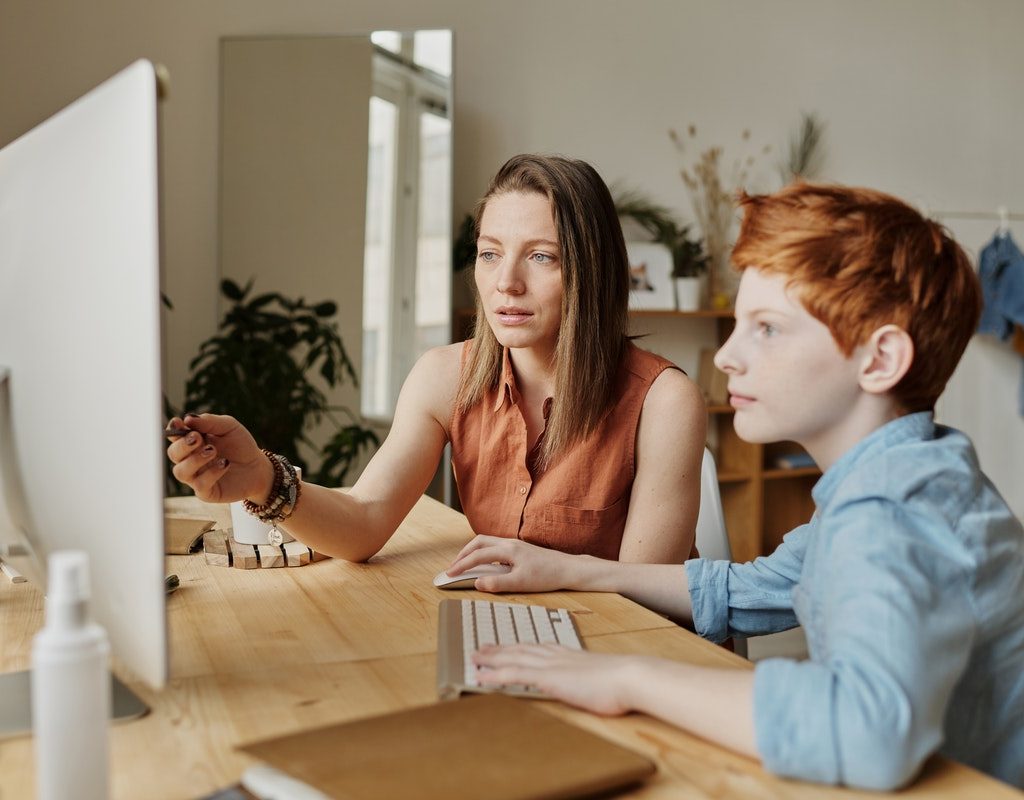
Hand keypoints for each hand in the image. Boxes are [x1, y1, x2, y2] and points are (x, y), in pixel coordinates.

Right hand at [165, 413, 272, 503]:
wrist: (258, 466)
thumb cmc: (241, 445)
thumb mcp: (229, 427)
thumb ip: (209, 421)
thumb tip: (188, 418)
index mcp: (192, 442)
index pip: (174, 436)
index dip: (173, 429)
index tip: (178, 423)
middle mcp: (190, 460)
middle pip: (173, 454)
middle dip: (182, 445)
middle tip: (198, 438)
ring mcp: (196, 477)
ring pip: (181, 472)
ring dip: (195, 460)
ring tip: (213, 451)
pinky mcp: (206, 492)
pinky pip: (200, 485)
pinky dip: (211, 473)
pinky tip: (225, 463)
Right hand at [445, 535, 580, 592]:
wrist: (568, 569)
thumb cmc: (547, 576)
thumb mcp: (521, 584)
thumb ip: (497, 583)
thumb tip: (477, 583)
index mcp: (508, 550)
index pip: (477, 555)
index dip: (461, 565)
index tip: (449, 574)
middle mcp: (510, 543)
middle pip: (479, 542)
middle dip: (463, 554)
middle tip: (453, 567)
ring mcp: (515, 544)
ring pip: (487, 542)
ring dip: (473, 551)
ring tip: (465, 564)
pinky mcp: (520, 549)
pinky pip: (495, 546)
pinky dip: (484, 552)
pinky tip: (486, 564)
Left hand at [473, 644, 636, 715]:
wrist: (628, 677)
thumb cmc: (622, 681)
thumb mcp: (603, 677)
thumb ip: (591, 678)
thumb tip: (593, 684)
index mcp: (569, 654)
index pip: (538, 648)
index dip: (520, 647)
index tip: (508, 646)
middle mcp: (556, 656)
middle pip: (521, 649)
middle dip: (500, 649)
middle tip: (482, 648)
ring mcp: (550, 665)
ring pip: (512, 658)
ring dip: (491, 658)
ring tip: (475, 658)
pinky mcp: (547, 678)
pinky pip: (513, 675)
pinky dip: (494, 675)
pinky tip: (481, 676)